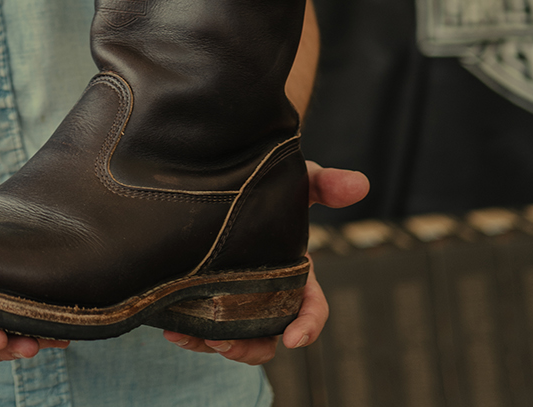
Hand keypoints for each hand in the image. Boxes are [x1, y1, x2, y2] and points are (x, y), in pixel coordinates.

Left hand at [162, 161, 368, 363]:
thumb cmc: (266, 190)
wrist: (215, 186)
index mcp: (294, 274)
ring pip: (235, 338)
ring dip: (220, 346)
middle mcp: (266, 293)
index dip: (308, 326)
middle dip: (252, 347)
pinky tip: (172, 330)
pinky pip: (199, 328)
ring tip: (200, 338)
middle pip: (268, 335)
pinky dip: (188, 335)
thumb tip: (360, 183)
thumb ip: (326, 184)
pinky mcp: (204, 300)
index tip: (296, 339)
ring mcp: (234, 299)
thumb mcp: (296, 183)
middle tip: (228, 343)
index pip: (309, 307)